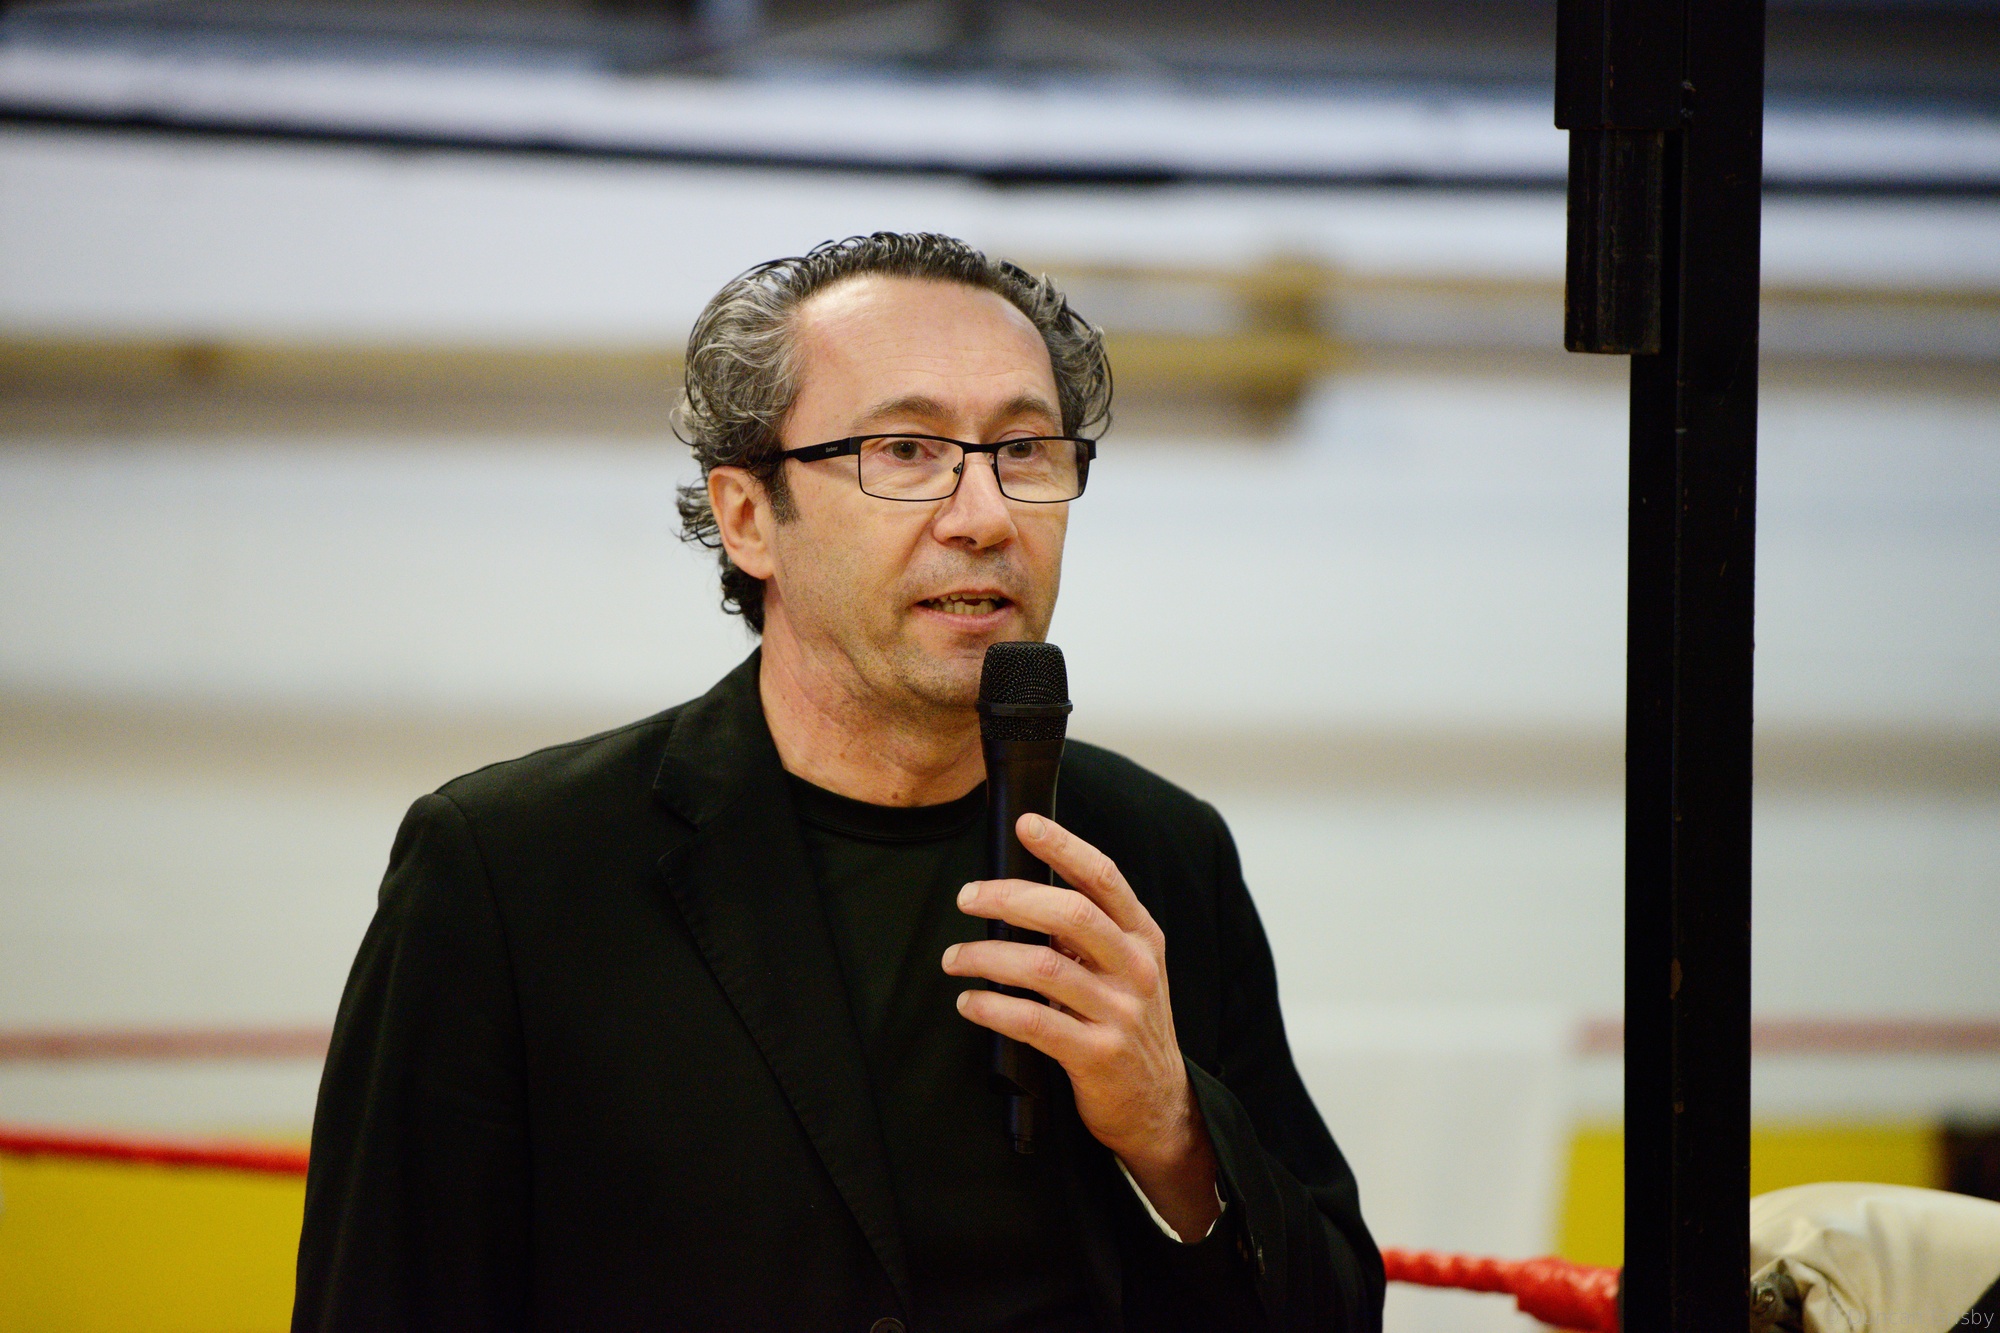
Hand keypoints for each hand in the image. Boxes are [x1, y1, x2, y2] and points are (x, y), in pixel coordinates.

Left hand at [944, 813, 1221, 1241]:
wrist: (1159, 1103)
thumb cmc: (1129, 1024)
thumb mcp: (1128, 969)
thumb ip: (1092, 930)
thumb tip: (1025, 889)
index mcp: (1142, 938)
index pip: (1103, 877)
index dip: (1064, 846)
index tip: (1025, 824)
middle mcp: (1135, 969)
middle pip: (1069, 913)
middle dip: (1008, 898)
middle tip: (967, 898)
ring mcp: (1119, 1013)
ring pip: (1042, 967)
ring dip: (986, 956)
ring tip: (955, 958)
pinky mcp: (1096, 1055)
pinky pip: (1032, 1022)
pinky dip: (991, 1007)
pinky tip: (970, 1002)